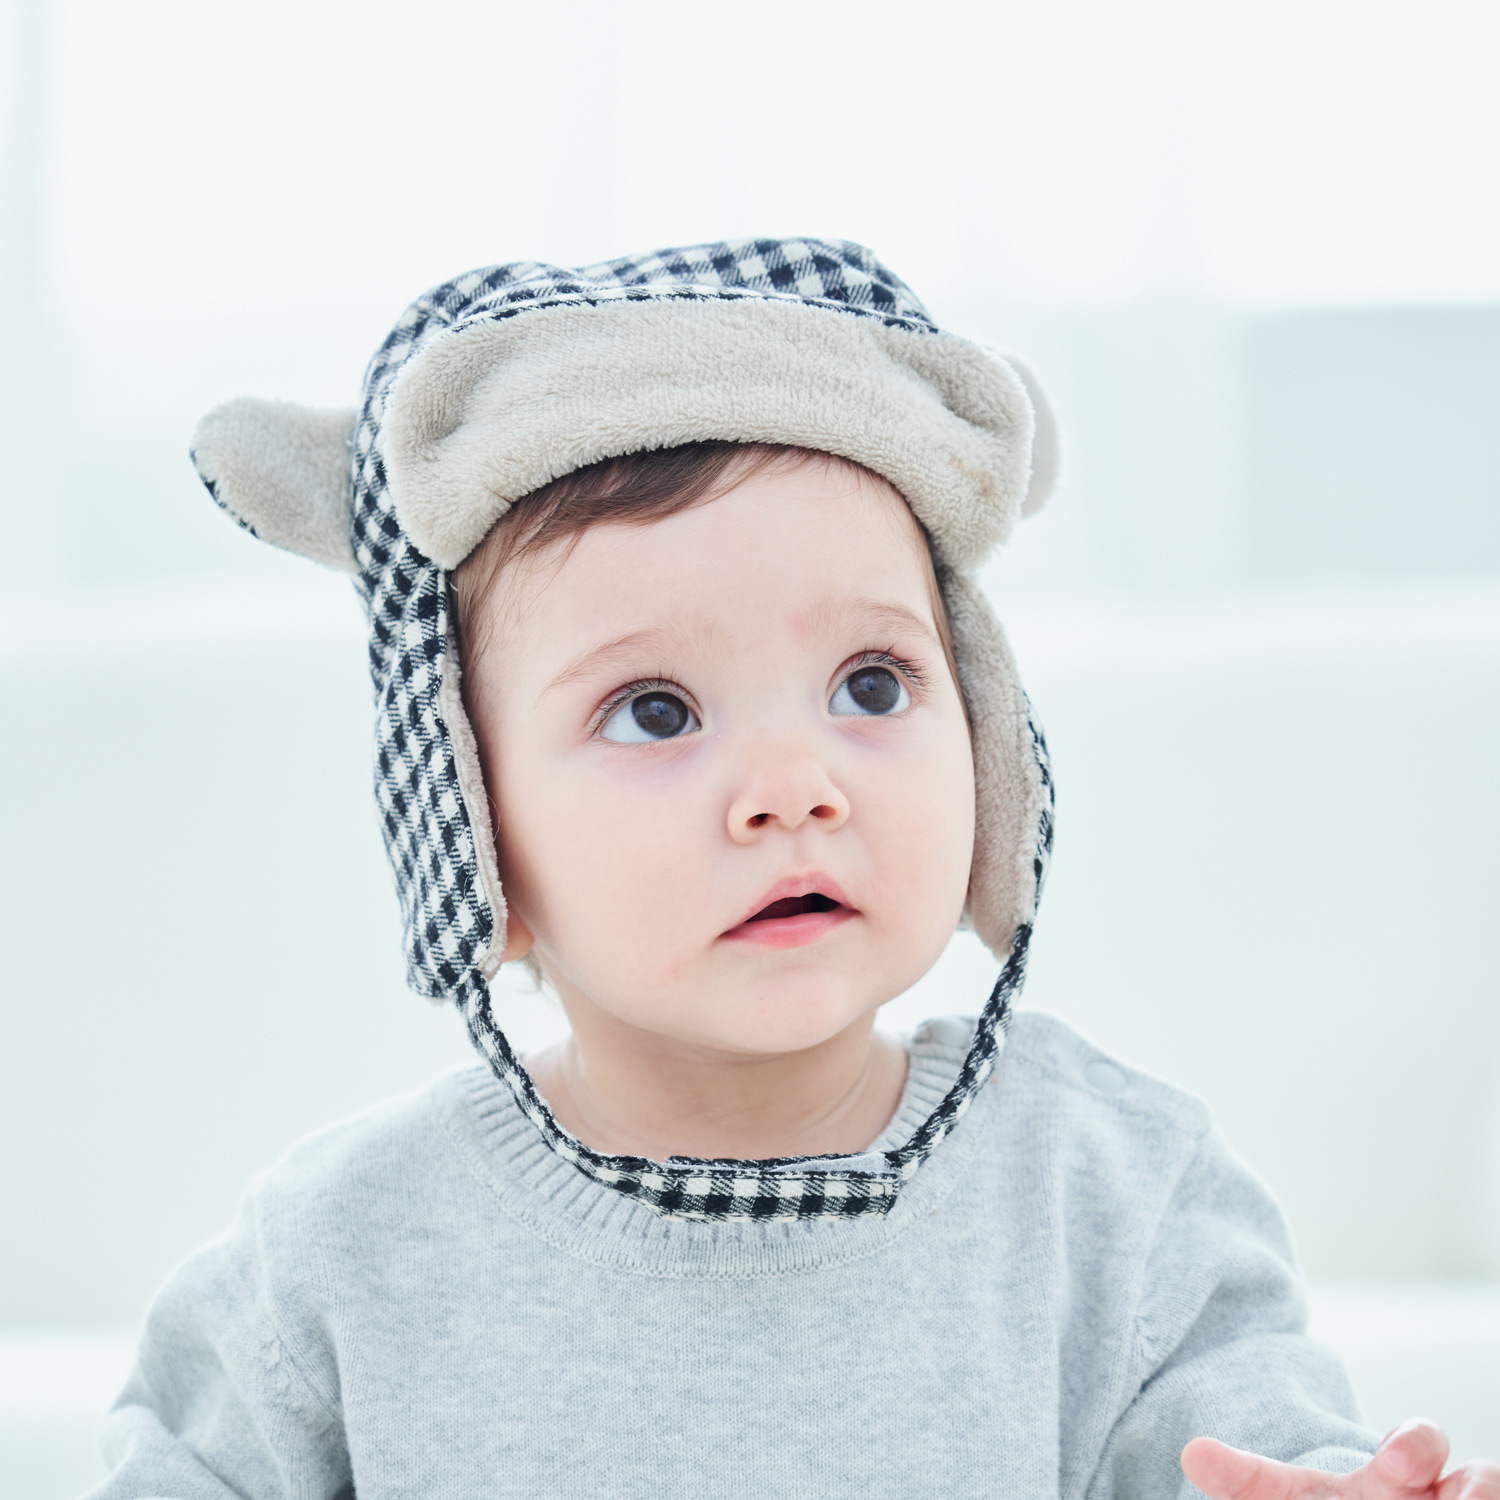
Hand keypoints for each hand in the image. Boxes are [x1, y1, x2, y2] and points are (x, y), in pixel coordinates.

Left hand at [1182, 1420, 1499, 1499]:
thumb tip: (1191, 1453)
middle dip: (1469, 1484)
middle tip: (1433, 1493)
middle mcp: (1445, 1495)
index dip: (1412, 1445)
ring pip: (1491, 1494)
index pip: (1416, 1442)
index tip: (1394, 1466)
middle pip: (1479, 1474)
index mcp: (1397, 1475)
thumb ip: (1247, 1479)